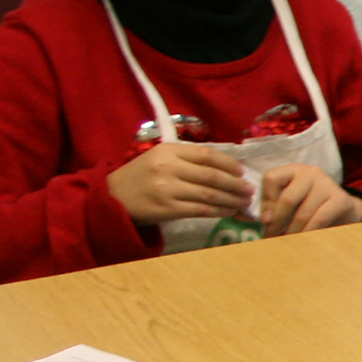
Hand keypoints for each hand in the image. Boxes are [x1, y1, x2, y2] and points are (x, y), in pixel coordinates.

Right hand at [108, 142, 251, 224]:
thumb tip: (225, 167)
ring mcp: (168, 189)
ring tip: (244, 202)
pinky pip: (201, 210)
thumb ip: (186, 158)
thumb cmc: (140, 176)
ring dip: (231, 199)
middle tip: (250, 190)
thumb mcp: (158, 157)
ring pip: (209, 194)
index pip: (207, 154)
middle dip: (236, 184)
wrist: (111, 197)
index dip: (229, 164)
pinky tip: (228, 211)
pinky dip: (218, 211)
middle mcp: (168, 167)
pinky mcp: (168, 209)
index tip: (242, 171)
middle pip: (212, 176)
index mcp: (168, 150)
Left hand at [259, 163, 361, 235]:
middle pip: (287, 198)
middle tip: (272, 238)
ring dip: (292, 232)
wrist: (345, 211)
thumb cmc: (311, 207)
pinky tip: (304, 241)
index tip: (265, 220)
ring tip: (287, 243)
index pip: (271, 179)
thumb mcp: (291, 202)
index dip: (266, 201)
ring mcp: (327, 184)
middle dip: (278, 222)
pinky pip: (319, 220)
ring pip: (303, 213)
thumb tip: (265, 220)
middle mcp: (310, 172)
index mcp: (293, 170)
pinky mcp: (341, 199)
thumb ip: (275, 206)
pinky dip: (308, 233)